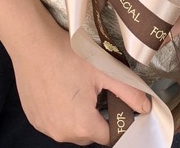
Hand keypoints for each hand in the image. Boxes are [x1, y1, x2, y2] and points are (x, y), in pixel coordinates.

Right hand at [11, 24, 150, 145]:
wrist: (32, 42)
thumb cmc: (67, 55)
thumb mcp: (103, 70)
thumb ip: (129, 92)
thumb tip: (147, 107)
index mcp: (83, 125)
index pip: (108, 136)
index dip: (115, 121)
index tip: (112, 103)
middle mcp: (62, 133)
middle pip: (88, 134)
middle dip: (94, 118)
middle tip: (93, 91)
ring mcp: (45, 127)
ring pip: (69, 128)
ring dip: (75, 116)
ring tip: (74, 88)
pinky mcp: (32, 118)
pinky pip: (52, 122)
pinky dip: (58, 112)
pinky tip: (58, 89)